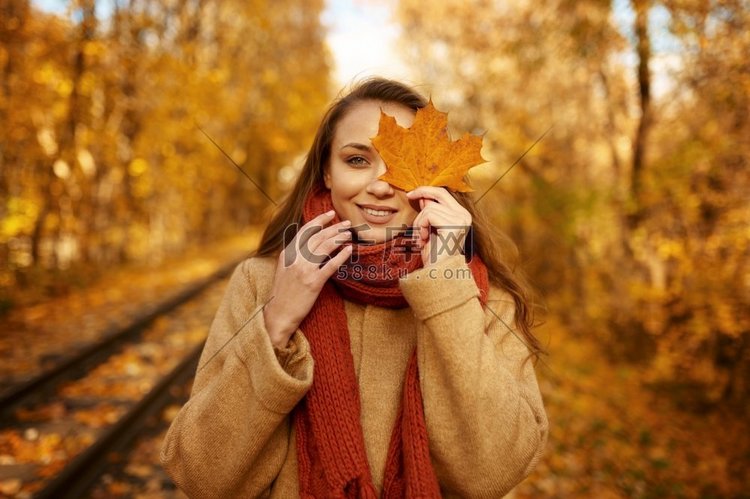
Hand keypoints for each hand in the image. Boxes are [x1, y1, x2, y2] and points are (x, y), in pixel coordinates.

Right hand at [263, 210, 351, 347]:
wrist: (279, 314)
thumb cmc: (283, 293)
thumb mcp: (284, 269)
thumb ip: (294, 255)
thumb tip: (309, 243)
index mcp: (287, 254)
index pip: (305, 231)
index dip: (319, 221)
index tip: (330, 214)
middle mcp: (295, 259)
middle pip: (318, 236)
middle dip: (334, 227)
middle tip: (346, 223)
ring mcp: (304, 270)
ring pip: (325, 247)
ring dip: (339, 238)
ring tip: (349, 234)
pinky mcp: (313, 282)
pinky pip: (331, 265)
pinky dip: (342, 256)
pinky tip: (349, 250)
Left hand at [406, 186, 471, 267]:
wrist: (437, 274)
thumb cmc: (433, 255)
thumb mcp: (429, 228)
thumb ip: (430, 212)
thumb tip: (424, 196)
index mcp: (462, 215)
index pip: (444, 192)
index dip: (427, 190)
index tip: (411, 193)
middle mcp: (464, 216)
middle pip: (439, 193)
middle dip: (421, 193)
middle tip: (408, 197)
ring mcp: (461, 221)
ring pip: (430, 207)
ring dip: (419, 222)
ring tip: (421, 238)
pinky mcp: (454, 226)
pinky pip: (429, 215)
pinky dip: (420, 227)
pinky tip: (424, 240)